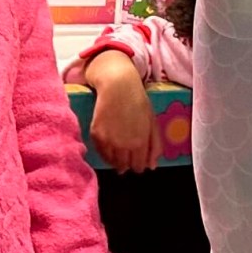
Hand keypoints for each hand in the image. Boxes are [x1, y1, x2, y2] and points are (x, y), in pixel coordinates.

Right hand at [82, 51, 156, 174]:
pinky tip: (110, 145)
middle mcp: (123, 145)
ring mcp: (108, 141)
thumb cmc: (138, 102)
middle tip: (128, 155)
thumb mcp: (152, 122)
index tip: (137, 161)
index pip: (138, 167)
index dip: (139, 165)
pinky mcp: (96, 135)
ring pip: (111, 162)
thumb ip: (155, 146)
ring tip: (118, 150)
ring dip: (116, 160)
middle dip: (127, 163)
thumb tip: (152, 166)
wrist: (117, 86)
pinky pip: (101, 152)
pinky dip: (106, 152)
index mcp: (140, 143)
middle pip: (124, 166)